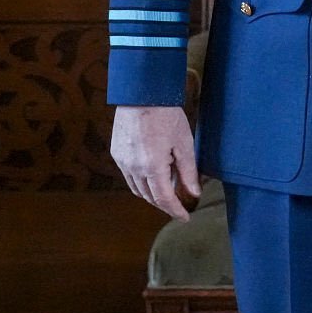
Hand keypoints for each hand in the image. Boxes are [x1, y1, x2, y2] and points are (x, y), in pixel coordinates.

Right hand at [111, 105, 199, 220]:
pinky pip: (128, 177)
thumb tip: (194, 193)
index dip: (175, 211)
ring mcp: (122, 162)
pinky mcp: (116, 154)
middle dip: (165, 204)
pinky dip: (141, 182)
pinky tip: (153, 176)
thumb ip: (188, 171)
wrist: (141, 94)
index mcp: (152, 167)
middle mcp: (134, 168)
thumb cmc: (167, 116)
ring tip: (167, 192)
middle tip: (178, 205)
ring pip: (137, 189)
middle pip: (149, 197)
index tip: (185, 218)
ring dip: (152, 195)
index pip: (164, 199)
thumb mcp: (184, 143)